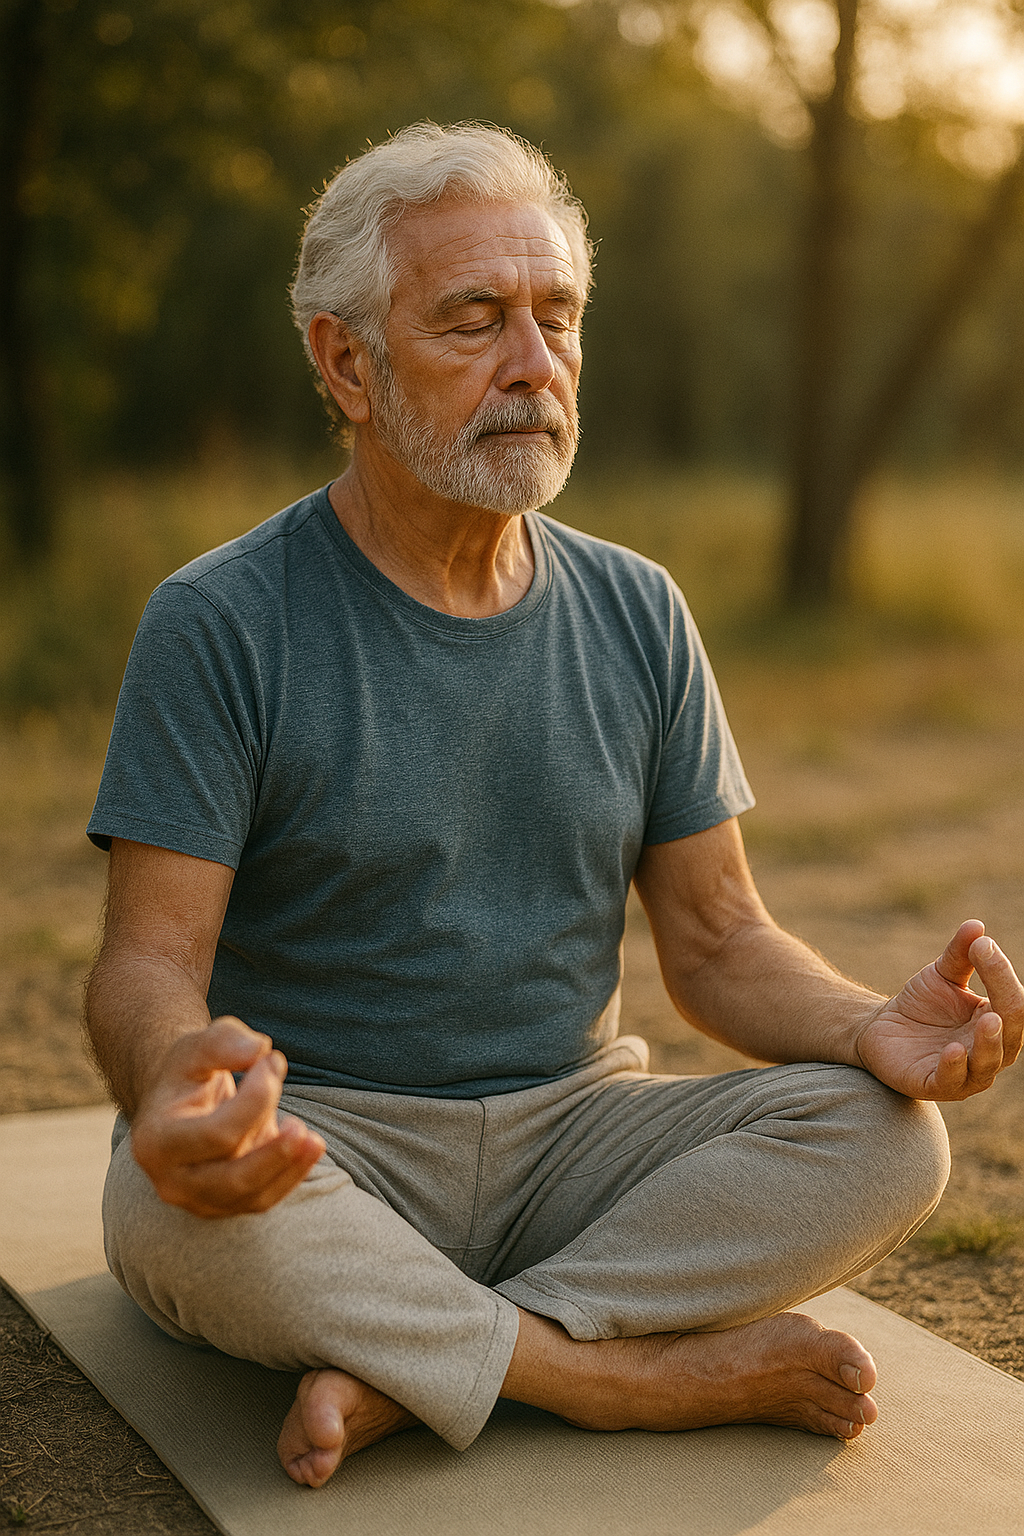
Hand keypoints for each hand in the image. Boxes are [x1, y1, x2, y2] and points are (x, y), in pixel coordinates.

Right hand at [130, 1016, 325, 1216]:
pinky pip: (262, 1201)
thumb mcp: (197, 1046)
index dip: (255, 1101)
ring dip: (288, 1168)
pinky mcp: (222, 1206)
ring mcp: (196, 1199)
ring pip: (250, 1197)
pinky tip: (310, 1148)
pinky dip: (291, 1176)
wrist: (178, 1103)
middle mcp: (170, 1180)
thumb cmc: (189, 1072)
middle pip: (231, 1179)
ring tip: (314, 1139)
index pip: (216, 1134)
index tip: (272, 1061)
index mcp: (155, 1141)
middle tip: (300, 1124)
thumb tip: (259, 1048)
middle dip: (274, 1151)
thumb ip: (224, 1041)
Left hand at [855, 920, 1023, 1100]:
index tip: (982, 945)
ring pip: (987, 1064)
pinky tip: (952, 1050)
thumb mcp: (940, 975)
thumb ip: (960, 954)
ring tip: (987, 1020)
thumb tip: (976, 926)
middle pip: (1009, 1035)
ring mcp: (965, 1073)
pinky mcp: (935, 1085)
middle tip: (996, 994)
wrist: (880, 1029)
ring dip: (988, 1044)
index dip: (1001, 974)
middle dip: (1007, 1013)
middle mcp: (989, 1051)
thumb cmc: (921, 1005)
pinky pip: (951, 1081)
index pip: (1012, 1002)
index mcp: (997, 1022)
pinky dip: (953, 1067)